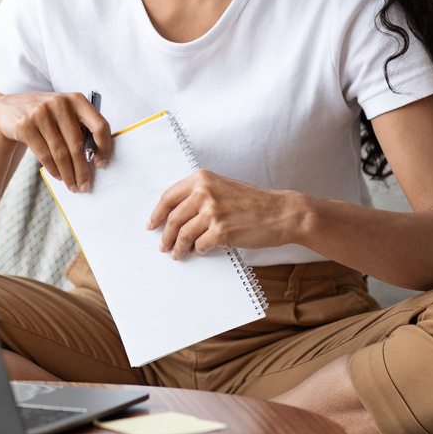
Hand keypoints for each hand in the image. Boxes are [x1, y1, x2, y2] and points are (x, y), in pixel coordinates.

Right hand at [0, 92, 111, 193]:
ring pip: (60, 152)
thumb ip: (80, 129)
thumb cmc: (46, 116)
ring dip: (68, 174)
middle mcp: (60, 103)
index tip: (101, 164)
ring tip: (73, 186)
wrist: (7, 109)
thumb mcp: (64, 113)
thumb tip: (94, 160)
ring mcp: (41, 113)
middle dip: (83, 170)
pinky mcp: (25, 125)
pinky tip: (58, 177)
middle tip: (86, 187)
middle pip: (78, 145)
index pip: (99, 125)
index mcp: (77, 100)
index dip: (104, 147)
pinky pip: (44, 154)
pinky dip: (53, 169)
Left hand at [148, 170, 298, 258]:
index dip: (157, 214)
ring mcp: (212, 212)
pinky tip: (199, 252)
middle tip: (163, 246)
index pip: (168, 197)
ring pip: (183, 235)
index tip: (152, 225)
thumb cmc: (252, 202)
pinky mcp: (221, 231)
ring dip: (178, 248)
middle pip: (173, 219)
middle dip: (165, 236)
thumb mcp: (223, 187)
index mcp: (202, 178)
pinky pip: (199, 245)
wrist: (280, 213)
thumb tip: (174, 214)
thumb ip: (199, 194)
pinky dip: (197, 251)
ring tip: (177, 254)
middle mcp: (204, 192)